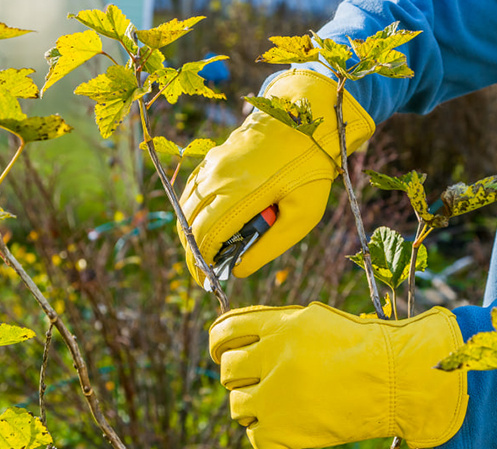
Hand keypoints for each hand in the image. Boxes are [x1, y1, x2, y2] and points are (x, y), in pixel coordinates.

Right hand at [177, 69, 374, 284]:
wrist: (306, 117)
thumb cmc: (310, 169)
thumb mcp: (302, 215)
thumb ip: (269, 246)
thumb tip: (238, 270)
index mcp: (238, 193)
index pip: (204, 237)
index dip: (201, 264)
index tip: (207, 282)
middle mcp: (217, 178)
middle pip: (189, 224)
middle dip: (193, 253)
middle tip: (206, 272)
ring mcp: (212, 164)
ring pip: (187, 207)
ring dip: (192, 232)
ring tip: (208, 252)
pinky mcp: (214, 156)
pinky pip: (194, 189)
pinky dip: (195, 211)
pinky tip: (209, 222)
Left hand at [209, 302, 468, 448]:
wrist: (399, 380)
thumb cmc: (366, 347)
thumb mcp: (318, 320)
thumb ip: (279, 327)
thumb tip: (244, 337)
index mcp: (280, 326)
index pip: (224, 331)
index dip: (218, 344)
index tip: (222, 353)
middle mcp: (272, 358)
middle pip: (227, 370)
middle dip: (239, 377)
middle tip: (259, 382)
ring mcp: (277, 396)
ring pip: (237, 406)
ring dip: (252, 407)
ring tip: (276, 406)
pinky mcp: (287, 431)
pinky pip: (255, 438)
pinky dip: (267, 436)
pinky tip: (287, 428)